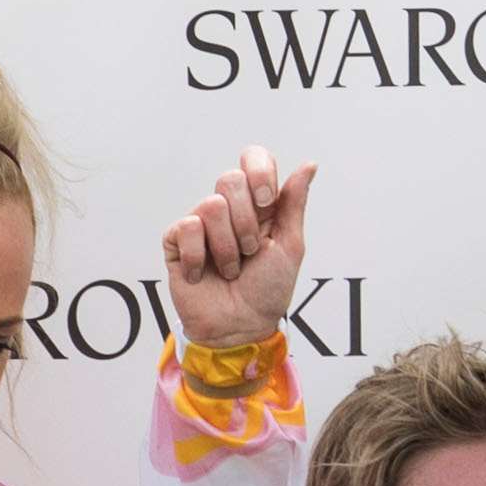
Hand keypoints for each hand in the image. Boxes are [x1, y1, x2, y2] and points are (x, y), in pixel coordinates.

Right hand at [161, 149, 317, 352]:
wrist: (240, 327)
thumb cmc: (268, 289)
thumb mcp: (290, 246)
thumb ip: (294, 203)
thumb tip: (309, 165)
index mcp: (258, 203)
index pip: (254, 158)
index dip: (259, 173)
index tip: (267, 203)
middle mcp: (229, 208)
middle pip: (230, 178)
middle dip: (247, 222)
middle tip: (251, 251)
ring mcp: (201, 222)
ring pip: (211, 205)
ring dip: (227, 247)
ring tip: (231, 269)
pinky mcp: (176, 240)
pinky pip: (186, 227)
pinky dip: (199, 256)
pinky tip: (203, 273)